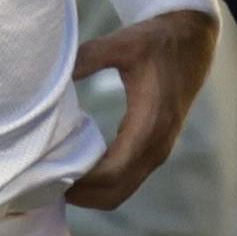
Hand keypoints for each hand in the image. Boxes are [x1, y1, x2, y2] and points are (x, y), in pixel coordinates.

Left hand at [66, 9, 216, 209]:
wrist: (193, 42)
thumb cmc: (158, 41)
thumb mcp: (125, 42)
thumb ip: (91, 56)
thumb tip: (58, 75)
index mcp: (150, 123)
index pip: (112, 171)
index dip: (81, 179)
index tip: (49, 172)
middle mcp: (156, 146)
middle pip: (115, 192)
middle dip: (81, 193)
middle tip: (43, 181)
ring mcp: (157, 151)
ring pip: (121, 191)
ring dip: (90, 193)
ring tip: (55, 177)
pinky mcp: (154, 149)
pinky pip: (126, 180)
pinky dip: (101, 185)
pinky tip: (77, 169)